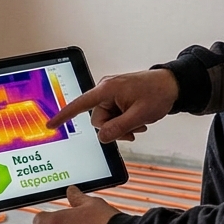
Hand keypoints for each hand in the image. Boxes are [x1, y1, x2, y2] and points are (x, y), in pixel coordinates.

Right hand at [48, 68, 179, 142]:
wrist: (173, 85)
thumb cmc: (158, 94)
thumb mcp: (139, 115)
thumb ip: (118, 128)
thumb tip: (102, 138)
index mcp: (107, 90)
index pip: (80, 104)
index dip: (64, 115)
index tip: (51, 125)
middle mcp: (105, 90)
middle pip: (97, 119)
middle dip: (113, 128)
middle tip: (132, 130)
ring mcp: (111, 94)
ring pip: (106, 119)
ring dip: (121, 126)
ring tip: (138, 124)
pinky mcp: (116, 98)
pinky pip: (113, 115)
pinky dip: (123, 121)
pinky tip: (136, 121)